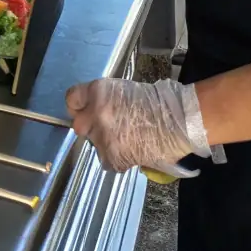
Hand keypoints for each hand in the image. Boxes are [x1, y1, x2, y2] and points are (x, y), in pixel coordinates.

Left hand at [66, 78, 211, 172]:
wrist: (179, 119)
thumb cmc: (157, 101)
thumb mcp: (123, 90)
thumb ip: (104, 100)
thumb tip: (94, 111)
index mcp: (98, 92)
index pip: (72, 98)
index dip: (79, 105)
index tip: (85, 109)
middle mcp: (95, 114)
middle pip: (79, 124)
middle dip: (91, 126)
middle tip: (109, 127)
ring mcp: (103, 138)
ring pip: (94, 144)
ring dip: (106, 143)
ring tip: (127, 139)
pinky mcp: (113, 157)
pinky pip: (107, 161)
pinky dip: (118, 158)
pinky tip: (132, 150)